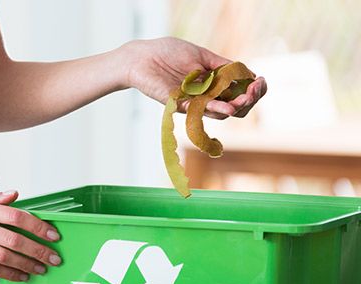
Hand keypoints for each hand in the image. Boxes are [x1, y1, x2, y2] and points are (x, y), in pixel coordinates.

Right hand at [0, 191, 61, 281]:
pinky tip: (20, 276)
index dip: (38, 226)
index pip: (17, 215)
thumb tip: (15, 195)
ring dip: (26, 264)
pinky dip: (8, 273)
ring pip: (4, 256)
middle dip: (38, 250)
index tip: (52, 235)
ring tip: (40, 269)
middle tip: (54, 258)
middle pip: (15, 239)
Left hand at [118, 37, 266, 119]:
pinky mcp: (179, 105)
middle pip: (235, 108)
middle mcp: (205, 96)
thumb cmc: (168, 53)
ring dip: (237, 106)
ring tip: (245, 98)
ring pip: (221, 113)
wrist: (141, 57)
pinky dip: (216, 109)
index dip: (254, 90)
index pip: (239, 93)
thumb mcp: (201, 55)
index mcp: (213, 83)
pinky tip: (227, 107)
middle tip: (255, 89)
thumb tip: (248, 74)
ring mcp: (193, 103)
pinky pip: (200, 111)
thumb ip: (223, 65)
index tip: (260, 81)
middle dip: (250, 100)